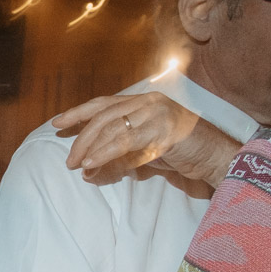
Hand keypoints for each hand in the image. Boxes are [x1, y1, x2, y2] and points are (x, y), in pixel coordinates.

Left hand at [52, 92, 233, 190]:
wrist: (215, 156)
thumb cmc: (180, 153)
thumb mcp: (143, 151)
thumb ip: (117, 155)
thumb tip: (86, 170)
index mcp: (142, 101)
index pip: (103, 103)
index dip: (77, 112)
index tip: (56, 123)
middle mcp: (148, 102)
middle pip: (104, 116)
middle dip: (81, 137)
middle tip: (68, 160)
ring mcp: (157, 112)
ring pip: (113, 127)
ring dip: (91, 149)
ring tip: (77, 165)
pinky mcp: (164, 128)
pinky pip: (126, 141)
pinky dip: (105, 153)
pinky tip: (93, 164)